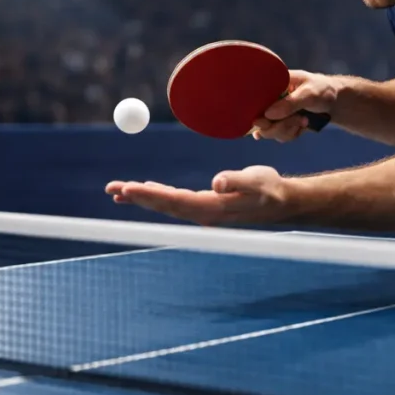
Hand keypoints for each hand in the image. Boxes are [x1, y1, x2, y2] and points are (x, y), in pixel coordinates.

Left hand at [105, 165, 291, 225]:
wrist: (283, 202)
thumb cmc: (271, 189)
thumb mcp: (257, 181)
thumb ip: (237, 181)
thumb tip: (217, 182)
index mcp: (212, 207)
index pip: (173, 201)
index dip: (149, 195)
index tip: (127, 188)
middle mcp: (203, 213)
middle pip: (163, 206)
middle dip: (136, 197)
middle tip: (111, 189)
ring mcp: (203, 212)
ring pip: (165, 205)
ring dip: (142, 198)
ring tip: (118, 192)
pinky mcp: (205, 207)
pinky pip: (173, 203)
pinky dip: (155, 197)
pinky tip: (145, 192)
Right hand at [252, 70, 336, 141]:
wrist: (335, 102)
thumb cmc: (322, 91)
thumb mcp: (309, 94)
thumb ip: (290, 104)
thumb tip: (268, 114)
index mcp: (273, 85)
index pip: (256, 101)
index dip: (258, 114)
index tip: (266, 122)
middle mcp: (270, 99)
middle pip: (260, 121)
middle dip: (279, 126)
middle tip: (297, 121)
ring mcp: (276, 113)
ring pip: (270, 132)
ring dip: (288, 130)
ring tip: (304, 120)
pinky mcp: (282, 123)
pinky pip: (280, 136)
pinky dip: (292, 134)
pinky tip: (302, 125)